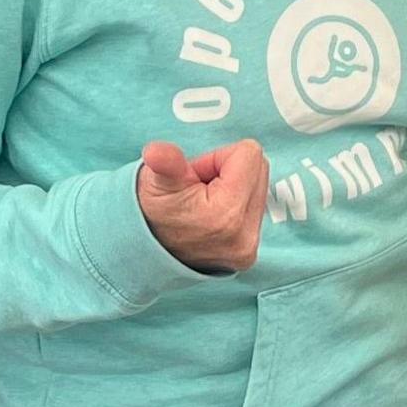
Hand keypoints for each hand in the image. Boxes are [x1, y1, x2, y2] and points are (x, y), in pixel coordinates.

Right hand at [136, 140, 267, 273]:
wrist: (146, 251)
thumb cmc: (152, 211)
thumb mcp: (155, 181)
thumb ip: (166, 162)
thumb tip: (155, 152)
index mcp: (226, 213)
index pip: (249, 154)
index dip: (217, 158)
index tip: (197, 178)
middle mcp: (244, 234)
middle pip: (259, 168)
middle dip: (228, 171)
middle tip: (199, 189)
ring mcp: (248, 247)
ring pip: (259, 187)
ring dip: (233, 188)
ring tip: (203, 204)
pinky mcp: (249, 253)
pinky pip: (255, 209)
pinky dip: (236, 206)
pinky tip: (212, 217)